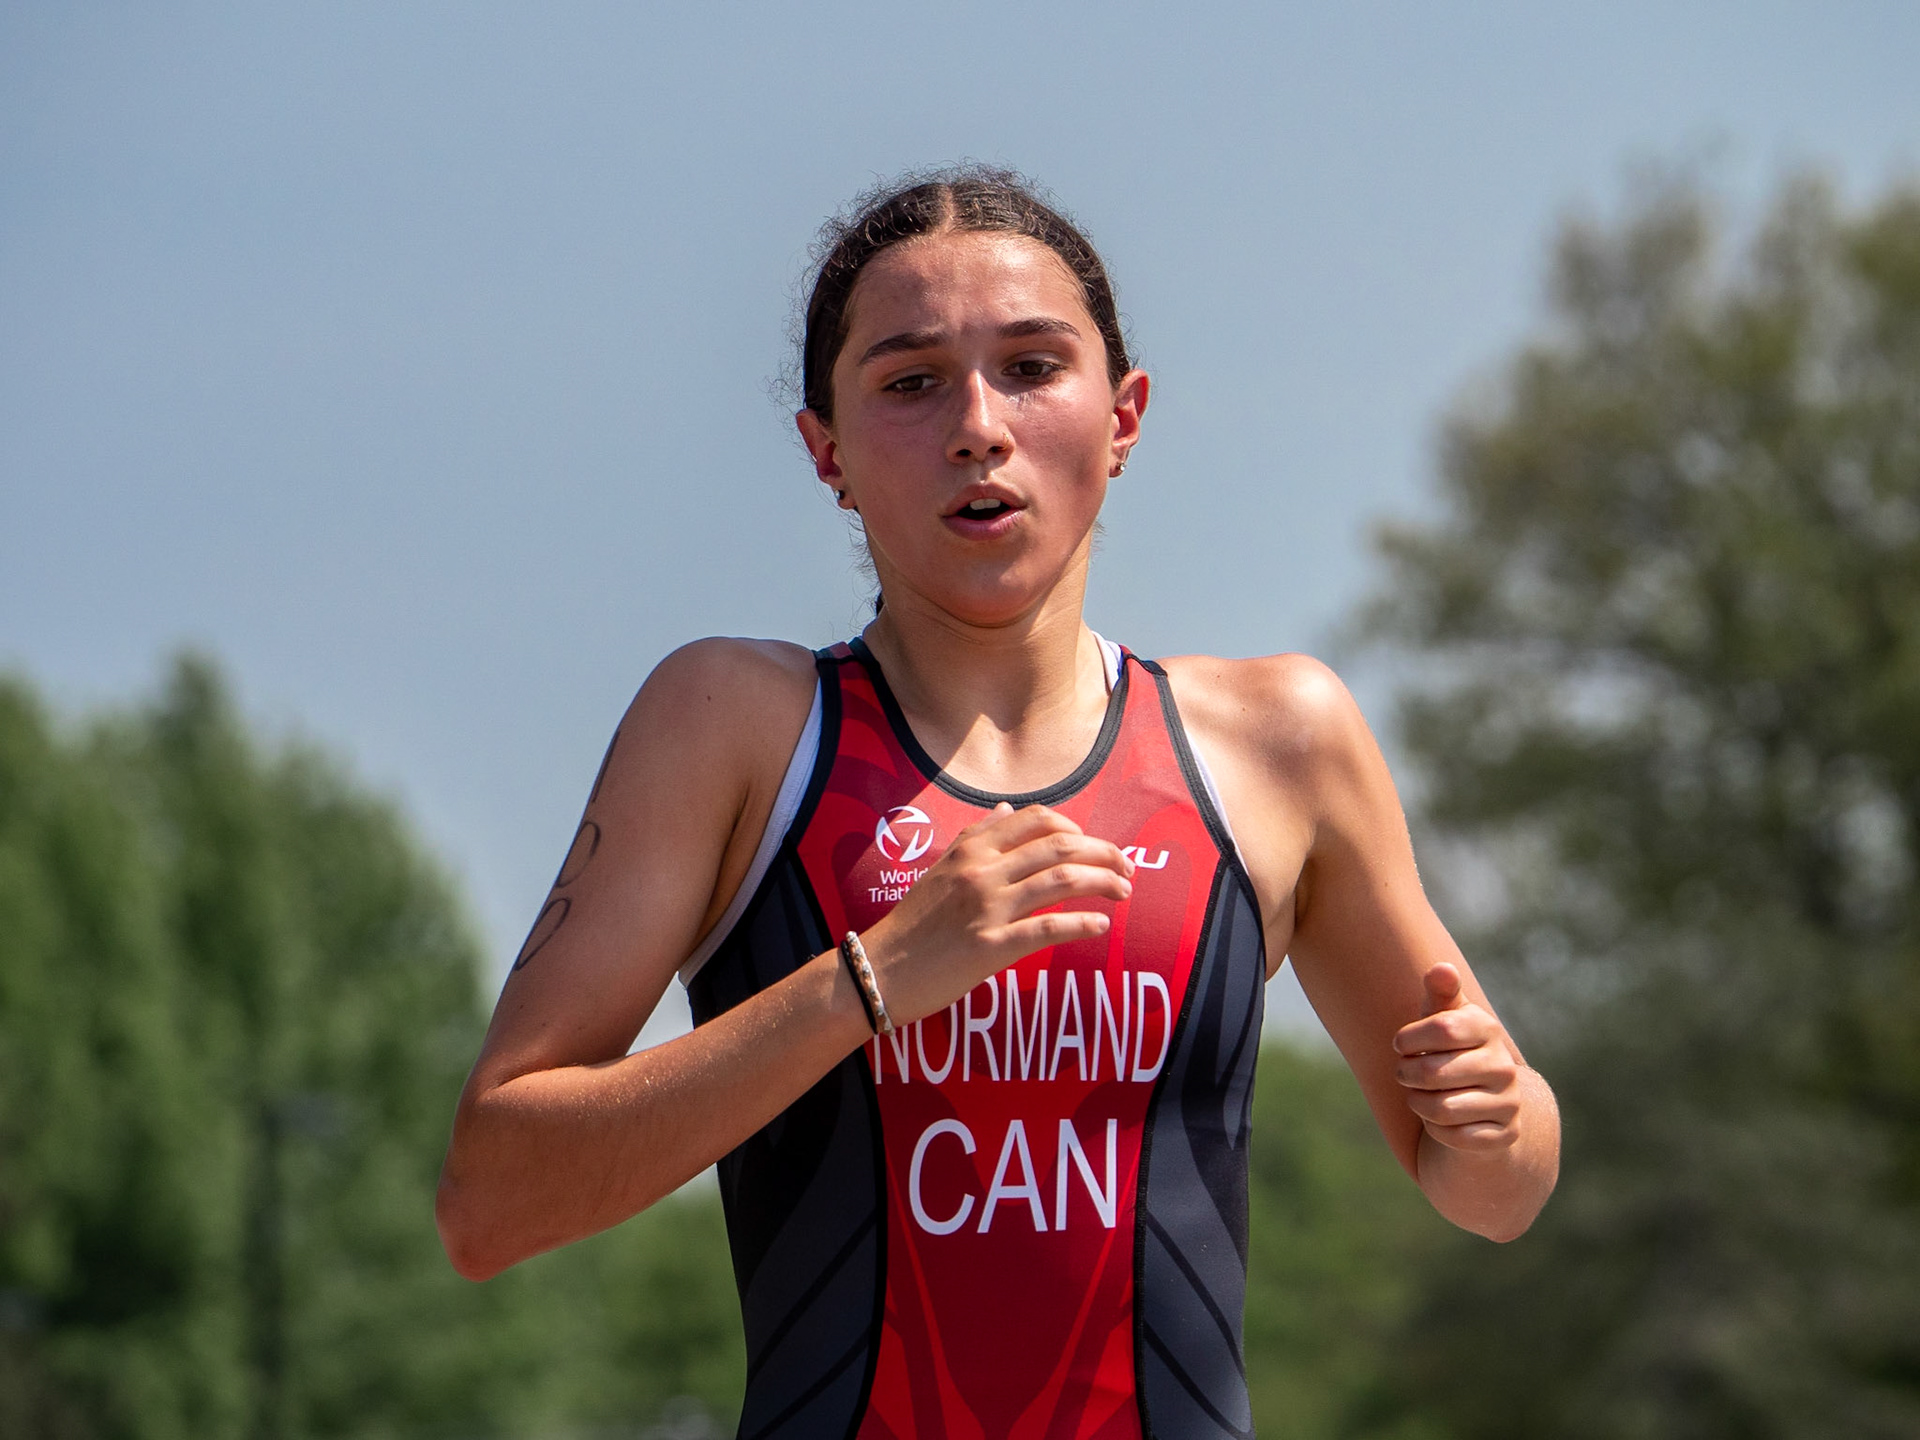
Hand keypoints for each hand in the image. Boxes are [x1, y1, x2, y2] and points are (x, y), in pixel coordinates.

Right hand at [859, 802, 1133, 1025]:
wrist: (880, 969)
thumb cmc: (913, 923)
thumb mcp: (940, 868)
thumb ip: (976, 837)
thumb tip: (1006, 810)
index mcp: (972, 849)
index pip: (1036, 820)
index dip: (1075, 828)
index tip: (1093, 844)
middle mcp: (982, 871)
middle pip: (1060, 847)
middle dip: (1103, 853)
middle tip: (1127, 867)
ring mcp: (988, 908)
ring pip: (1062, 880)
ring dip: (1103, 882)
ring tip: (1124, 892)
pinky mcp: (992, 947)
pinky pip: (1049, 927)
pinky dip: (1083, 922)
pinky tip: (1102, 925)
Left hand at [1392, 963, 1522, 1153]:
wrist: (1483, 1101)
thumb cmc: (1450, 1050)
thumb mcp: (1443, 1020)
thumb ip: (1441, 994)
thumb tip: (1441, 968)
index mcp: (1488, 1029)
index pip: (1440, 1028)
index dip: (1409, 1039)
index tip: (1400, 1044)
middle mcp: (1505, 1066)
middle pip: (1433, 1072)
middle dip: (1407, 1075)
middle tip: (1404, 1074)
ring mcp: (1509, 1102)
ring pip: (1441, 1108)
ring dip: (1418, 1104)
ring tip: (1417, 1096)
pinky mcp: (1505, 1134)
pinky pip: (1456, 1137)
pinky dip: (1436, 1130)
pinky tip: (1439, 1120)